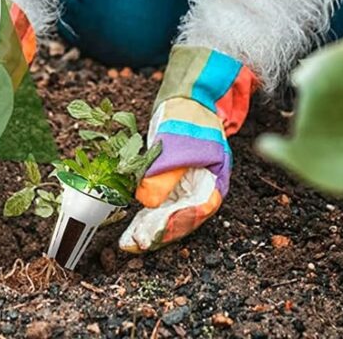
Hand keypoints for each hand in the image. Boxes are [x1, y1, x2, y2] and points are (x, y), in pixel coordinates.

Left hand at [119, 45, 257, 252]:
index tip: (147, 237)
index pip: (194, 210)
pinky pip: (163, 203)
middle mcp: (204, 187)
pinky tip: (133, 224)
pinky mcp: (176, 180)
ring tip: (128, 241)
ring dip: (151, 228)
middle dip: (157, 233)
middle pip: (182, 217)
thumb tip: (146, 200)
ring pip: (171, 213)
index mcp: (214, 178)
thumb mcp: (175, 139)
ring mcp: (190, 184)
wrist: (190, 96)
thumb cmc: (187, 114)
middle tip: (131, 244)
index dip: (171, 226)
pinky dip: (149, 214)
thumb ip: (164, 170)